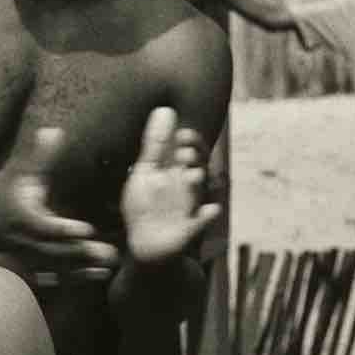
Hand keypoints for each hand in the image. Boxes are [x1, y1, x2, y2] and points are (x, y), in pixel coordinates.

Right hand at [0, 126, 120, 277]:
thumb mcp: (16, 173)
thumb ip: (37, 156)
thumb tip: (54, 130)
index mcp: (24, 218)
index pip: (44, 226)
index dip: (63, 229)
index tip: (87, 230)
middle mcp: (26, 241)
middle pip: (56, 251)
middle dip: (82, 254)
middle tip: (110, 255)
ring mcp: (28, 258)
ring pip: (57, 268)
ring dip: (82, 270)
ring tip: (108, 269)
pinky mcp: (30, 266)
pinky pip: (52, 278)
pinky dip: (73, 280)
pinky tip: (95, 278)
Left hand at [119, 107, 222, 264]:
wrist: (146, 245)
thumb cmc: (146, 207)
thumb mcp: (145, 173)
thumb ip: (154, 144)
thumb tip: (164, 109)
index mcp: (178, 172)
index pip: (192, 150)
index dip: (190, 141)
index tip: (181, 135)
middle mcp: (189, 187)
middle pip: (201, 165)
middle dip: (196, 158)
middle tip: (183, 152)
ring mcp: (193, 207)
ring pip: (206, 191)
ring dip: (199, 182)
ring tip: (191, 175)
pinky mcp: (193, 229)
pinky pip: (205, 221)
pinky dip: (207, 217)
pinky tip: (209, 210)